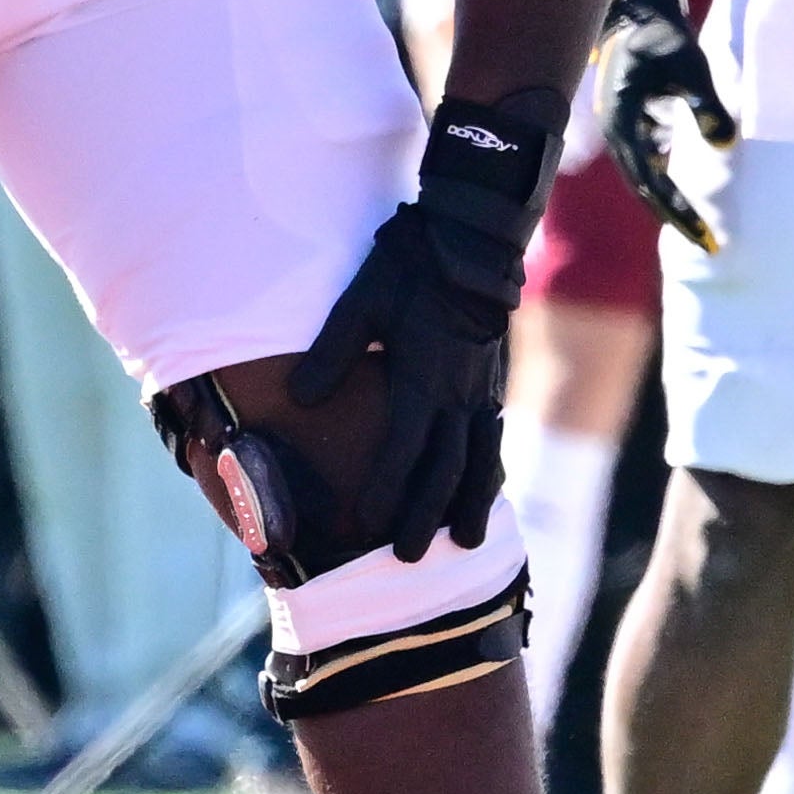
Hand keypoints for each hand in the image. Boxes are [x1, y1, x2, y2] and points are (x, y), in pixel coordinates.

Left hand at [292, 93, 550, 560]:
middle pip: (445, 467)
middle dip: (425, 514)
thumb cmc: (410, 265)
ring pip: (480, 458)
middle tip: (407, 559)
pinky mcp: (494, 379)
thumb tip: (299, 396)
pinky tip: (487, 488)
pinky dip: (491, 469)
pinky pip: (494, 435)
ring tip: (465, 543)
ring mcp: (482, 387)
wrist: (472, 235)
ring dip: (471, 503)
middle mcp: (458, 391)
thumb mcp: (361, 300)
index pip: (403, 446)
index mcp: (422, 375)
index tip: (367, 523)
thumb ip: (333, 352)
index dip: (386, 488)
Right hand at [595, 0, 738, 251]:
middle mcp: (617, 132)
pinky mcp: (627, 120)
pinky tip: (679, 190)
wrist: (635, 8)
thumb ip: (708, 105)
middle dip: (675, 216)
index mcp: (624, 123)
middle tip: (710, 244)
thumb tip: (726, 143)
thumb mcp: (691, 67)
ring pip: (643, 176)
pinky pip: (644, 158)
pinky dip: (662, 177)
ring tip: (698, 225)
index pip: (652, 183)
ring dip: (667, 200)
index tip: (705, 237)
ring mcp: (619, 127)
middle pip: (645, 188)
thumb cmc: (662, 35)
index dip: (679, 212)